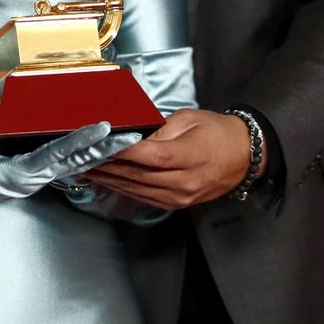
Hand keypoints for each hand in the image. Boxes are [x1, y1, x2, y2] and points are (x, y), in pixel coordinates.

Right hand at [0, 111, 141, 221]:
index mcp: (24, 171)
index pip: (59, 152)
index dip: (82, 139)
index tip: (103, 127)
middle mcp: (38, 176)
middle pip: (79, 161)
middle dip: (108, 149)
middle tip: (134, 137)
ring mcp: (40, 177)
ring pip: (78, 163)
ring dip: (103, 152)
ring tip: (126, 141)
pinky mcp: (38, 174)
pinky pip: (68, 165)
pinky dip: (86, 155)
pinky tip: (99, 149)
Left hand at [86, 108, 259, 208]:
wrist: (244, 156)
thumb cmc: (218, 133)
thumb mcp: (188, 119)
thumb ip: (157, 129)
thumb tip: (128, 135)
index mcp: (190, 157)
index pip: (149, 156)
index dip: (121, 152)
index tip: (98, 145)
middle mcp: (184, 182)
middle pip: (137, 176)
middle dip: (105, 166)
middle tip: (80, 157)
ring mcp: (180, 197)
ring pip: (135, 189)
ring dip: (107, 179)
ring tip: (84, 169)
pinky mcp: (176, 204)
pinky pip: (143, 197)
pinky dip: (121, 187)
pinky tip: (106, 179)